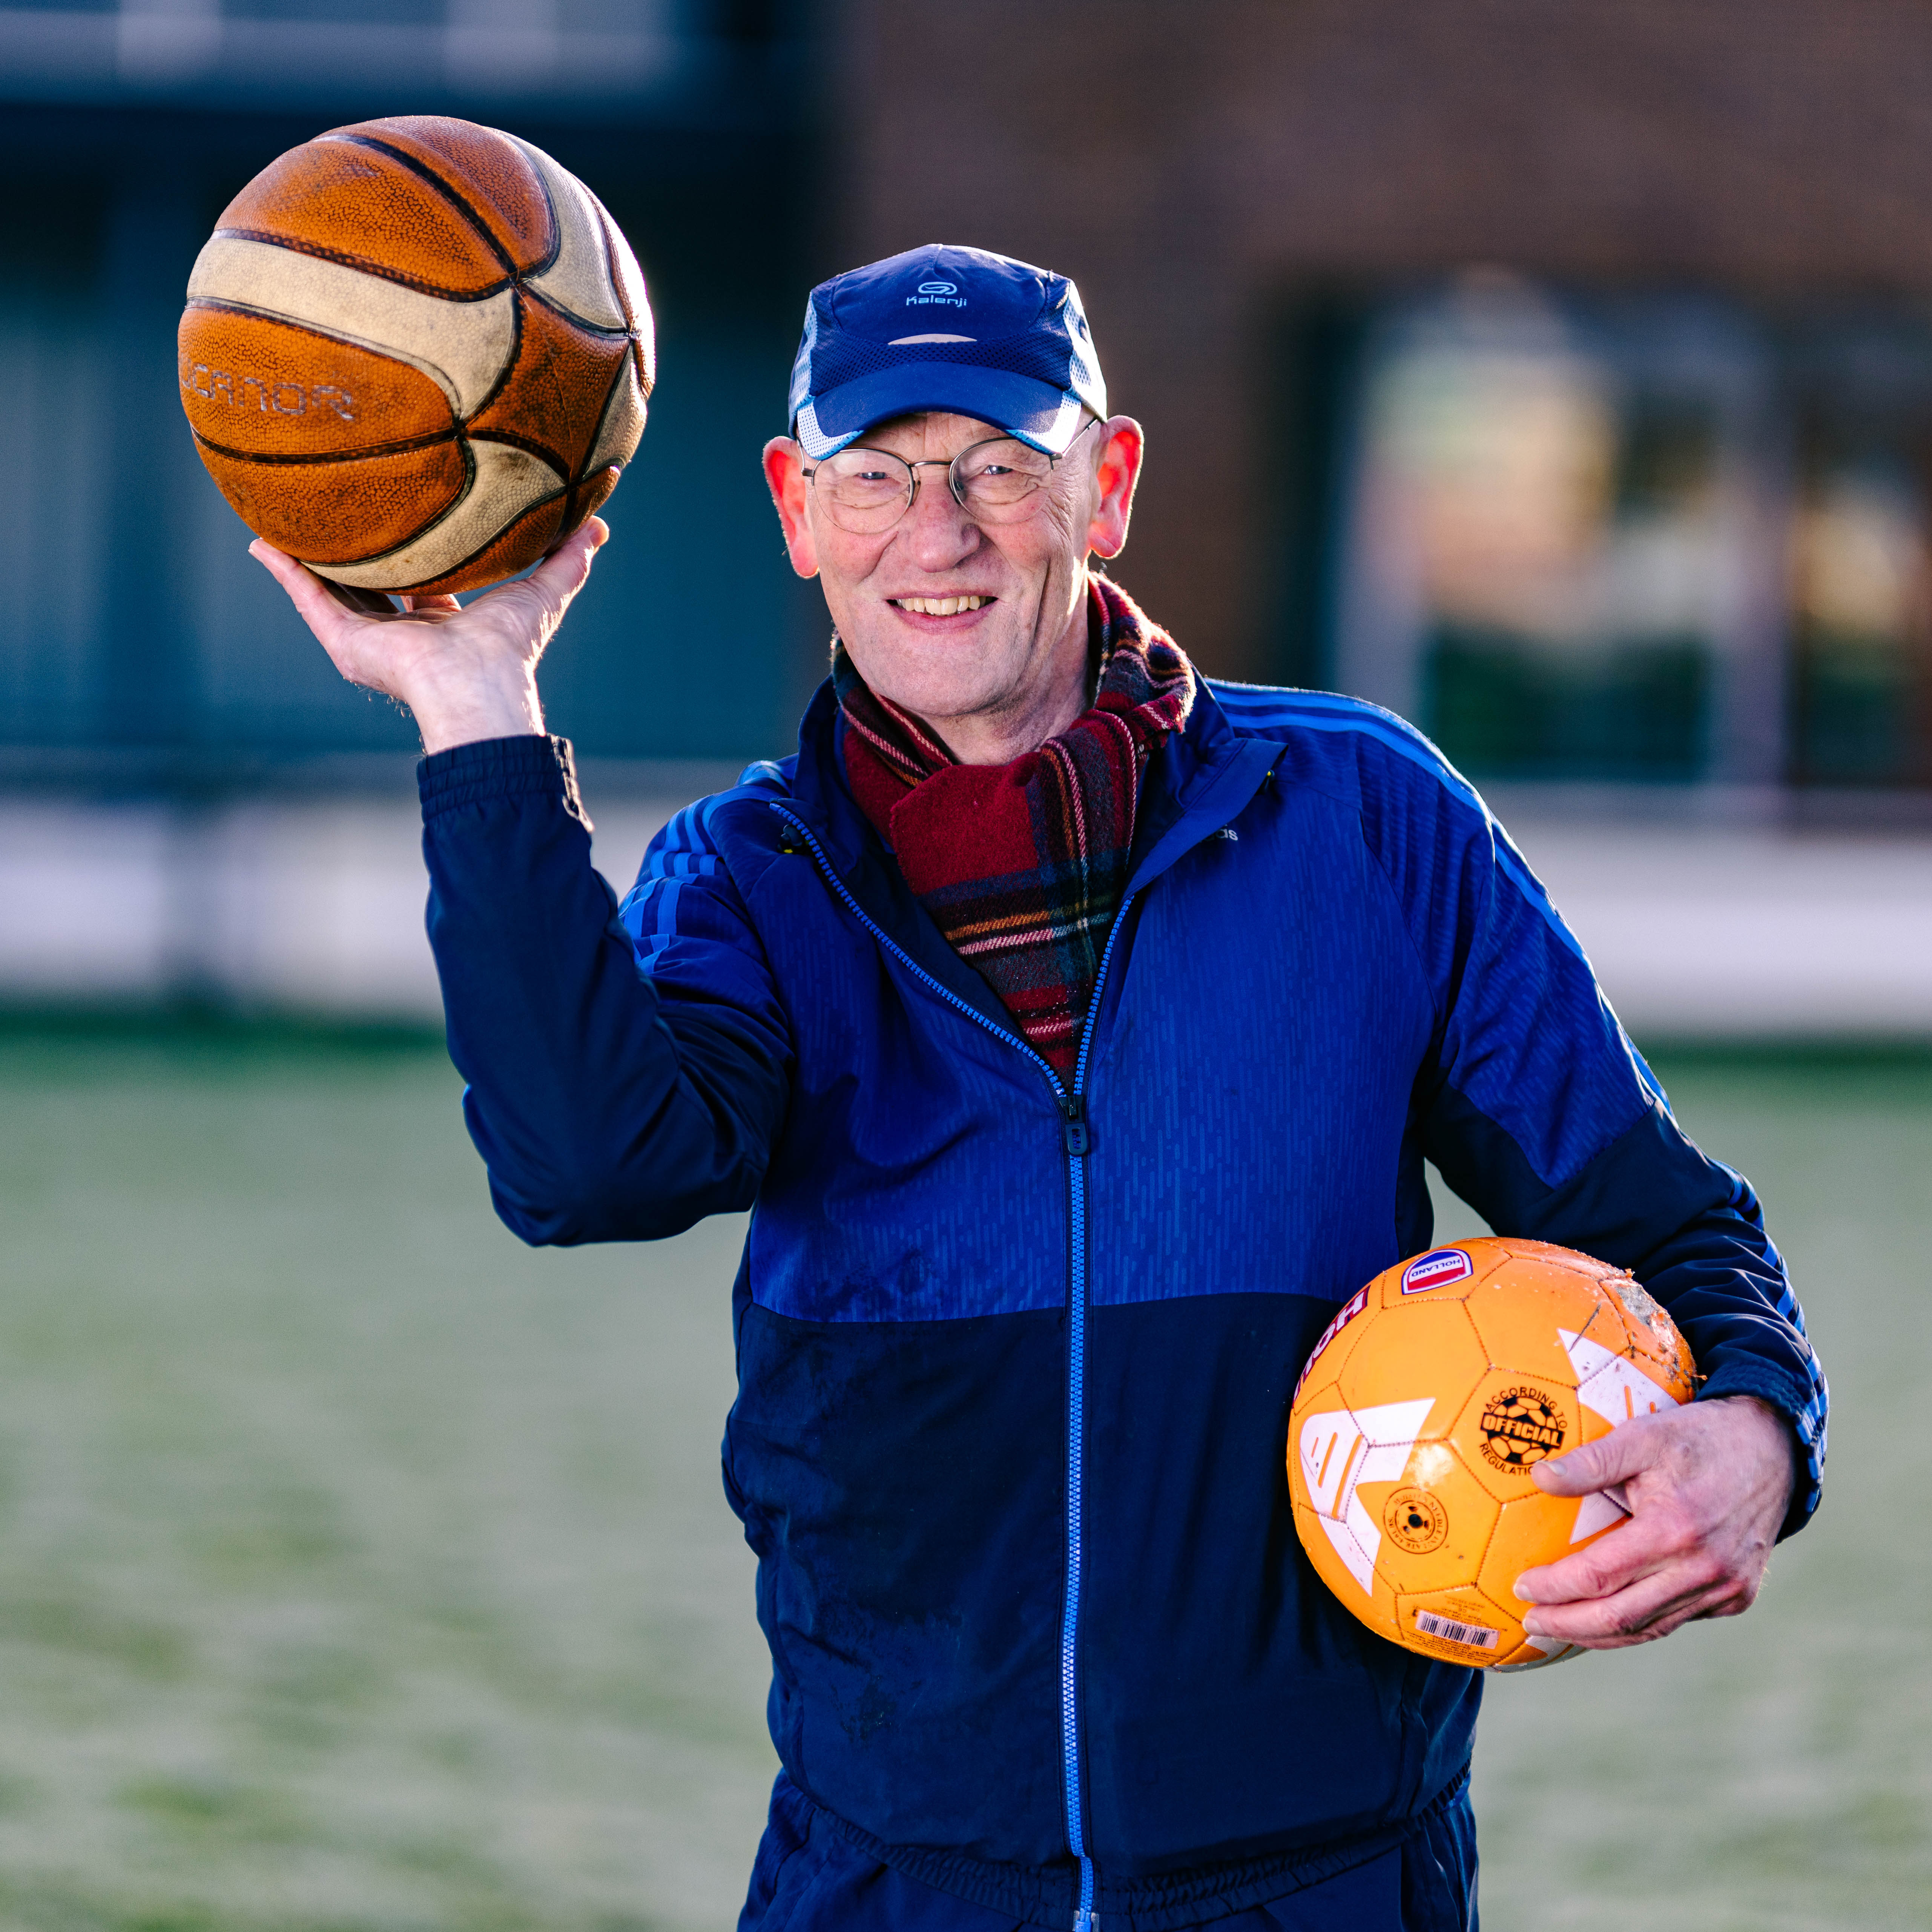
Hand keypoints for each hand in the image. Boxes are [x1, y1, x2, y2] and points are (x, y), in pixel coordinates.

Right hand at [250, 517, 608, 754]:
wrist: (479, 684)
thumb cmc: (510, 648)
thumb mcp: (543, 593)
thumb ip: (567, 560)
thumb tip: (598, 525)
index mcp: (441, 626)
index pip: (419, 586)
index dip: (410, 555)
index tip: (399, 520)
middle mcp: (402, 634)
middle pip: (368, 587)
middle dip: (349, 556)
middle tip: (331, 516)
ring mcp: (369, 641)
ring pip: (329, 591)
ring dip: (304, 559)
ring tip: (280, 520)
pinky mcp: (345, 644)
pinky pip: (307, 600)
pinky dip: (285, 572)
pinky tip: (261, 543)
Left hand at [1513, 1394, 1794, 1648]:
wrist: (1772, 1451)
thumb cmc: (1698, 1437)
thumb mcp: (1642, 1435)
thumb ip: (1591, 1460)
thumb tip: (1539, 1476)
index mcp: (1675, 1529)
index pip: (1599, 1575)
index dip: (1556, 1586)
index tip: (1521, 1586)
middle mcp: (1704, 1569)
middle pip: (1621, 1617)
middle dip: (1568, 1625)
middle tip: (1530, 1621)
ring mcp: (1725, 1589)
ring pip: (1650, 1628)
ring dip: (1600, 1633)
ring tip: (1559, 1627)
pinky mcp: (1736, 1597)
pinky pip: (1678, 1619)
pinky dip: (1638, 1624)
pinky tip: (1607, 1616)